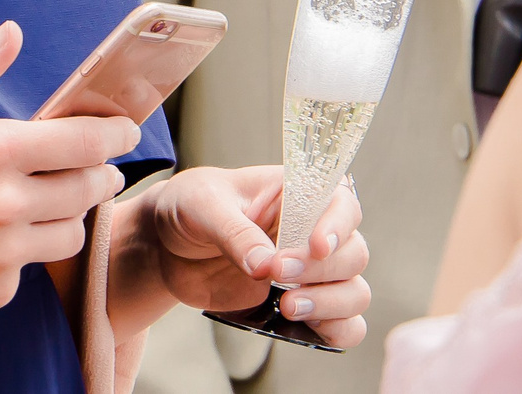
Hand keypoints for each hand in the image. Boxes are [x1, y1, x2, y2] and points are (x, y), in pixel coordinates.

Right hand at [0, 23, 138, 330]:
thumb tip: (11, 34)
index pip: (83, 142)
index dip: (114, 134)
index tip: (124, 130)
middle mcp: (3, 206)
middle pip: (89, 188)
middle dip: (99, 172)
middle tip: (93, 166)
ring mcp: (0, 255)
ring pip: (71, 233)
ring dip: (69, 213)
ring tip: (49, 200)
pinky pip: (32, 268)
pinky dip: (26, 251)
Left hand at [119, 167, 369, 348]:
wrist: (166, 247)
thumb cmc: (189, 207)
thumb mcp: (203, 204)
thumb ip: (235, 233)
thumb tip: (265, 267)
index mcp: (295, 192)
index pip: (341, 201)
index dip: (339, 224)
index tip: (317, 245)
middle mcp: (312, 231)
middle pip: (354, 252)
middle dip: (322, 269)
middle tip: (278, 273)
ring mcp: (310, 272)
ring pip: (355, 291)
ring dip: (332, 303)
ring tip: (288, 307)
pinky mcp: (300, 304)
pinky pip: (342, 324)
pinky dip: (338, 330)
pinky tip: (307, 327)